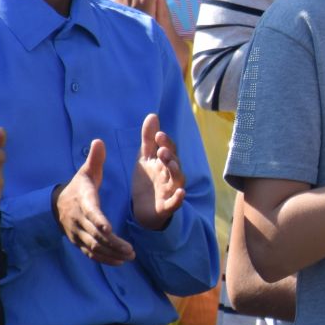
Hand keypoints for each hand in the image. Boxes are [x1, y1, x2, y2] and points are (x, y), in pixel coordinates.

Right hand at [54, 140, 135, 264]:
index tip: (110, 230)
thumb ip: (95, 160)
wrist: (56, 204)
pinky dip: (103, 259)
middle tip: (130, 250)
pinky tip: (119, 262)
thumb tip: (99, 141)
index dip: (99, 222)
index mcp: (83, 201)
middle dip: (112, 244)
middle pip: (94, 235)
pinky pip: (90, 253)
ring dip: (111, 253)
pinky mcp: (78, 242)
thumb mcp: (86, 172)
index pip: (91, 213)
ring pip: (93, 246)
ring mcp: (77, 233)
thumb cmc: (78, 187)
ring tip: (129, 257)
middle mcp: (78, 219)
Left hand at [131, 112, 187, 230]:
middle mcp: (170, 175)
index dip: (165, 142)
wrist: (143, 209)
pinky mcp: (167, 206)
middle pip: (174, 163)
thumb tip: (153, 115)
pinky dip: (179, 199)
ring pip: (177, 181)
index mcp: (165, 163)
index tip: (158, 134)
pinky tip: (181, 193)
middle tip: (162, 150)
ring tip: (171, 164)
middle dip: (170, 156)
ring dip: (176, 172)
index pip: (169, 150)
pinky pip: (175, 203)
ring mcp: (170, 190)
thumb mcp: (145, 158)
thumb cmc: (148, 181)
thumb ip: (149, 139)